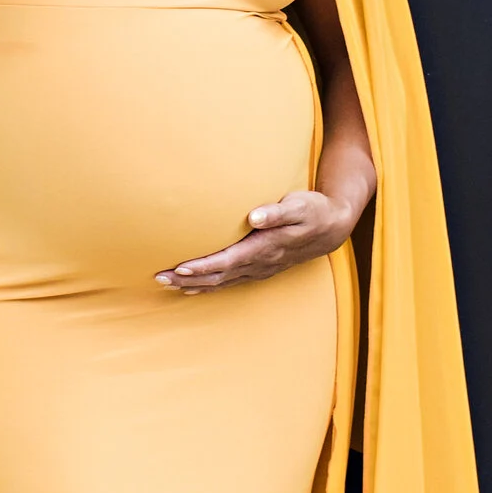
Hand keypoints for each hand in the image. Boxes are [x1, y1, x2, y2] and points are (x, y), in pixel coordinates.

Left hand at [159, 187, 358, 291]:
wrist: (332, 227)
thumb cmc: (313, 210)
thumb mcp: (299, 205)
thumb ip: (276, 211)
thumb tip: (254, 216)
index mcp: (266, 247)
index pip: (228, 260)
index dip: (204, 266)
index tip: (180, 268)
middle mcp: (260, 263)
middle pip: (219, 276)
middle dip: (188, 278)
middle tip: (159, 277)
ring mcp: (260, 269)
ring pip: (222, 281)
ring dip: (194, 284)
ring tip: (166, 284)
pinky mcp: (260, 269)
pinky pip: (230, 281)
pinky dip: (209, 285)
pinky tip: (191, 287)